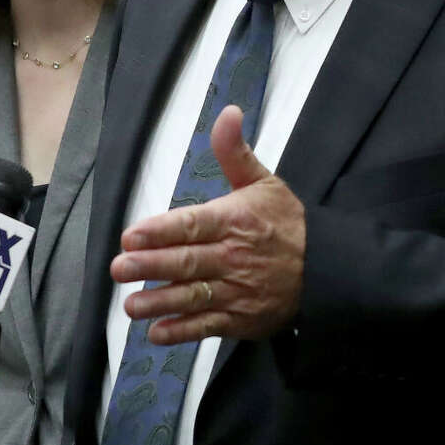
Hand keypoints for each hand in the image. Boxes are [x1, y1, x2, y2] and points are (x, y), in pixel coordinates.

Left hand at [113, 105, 305, 344]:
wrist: (326, 267)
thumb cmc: (286, 223)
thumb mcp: (264, 182)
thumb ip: (235, 152)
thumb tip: (227, 112)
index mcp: (235, 220)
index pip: (193, 225)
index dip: (161, 230)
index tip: (131, 235)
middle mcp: (233, 257)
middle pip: (187, 262)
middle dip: (151, 265)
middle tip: (118, 268)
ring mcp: (238, 291)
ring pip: (193, 296)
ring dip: (160, 302)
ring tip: (131, 305)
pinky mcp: (241, 319)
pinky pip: (208, 326)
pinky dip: (182, 331)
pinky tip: (156, 332)